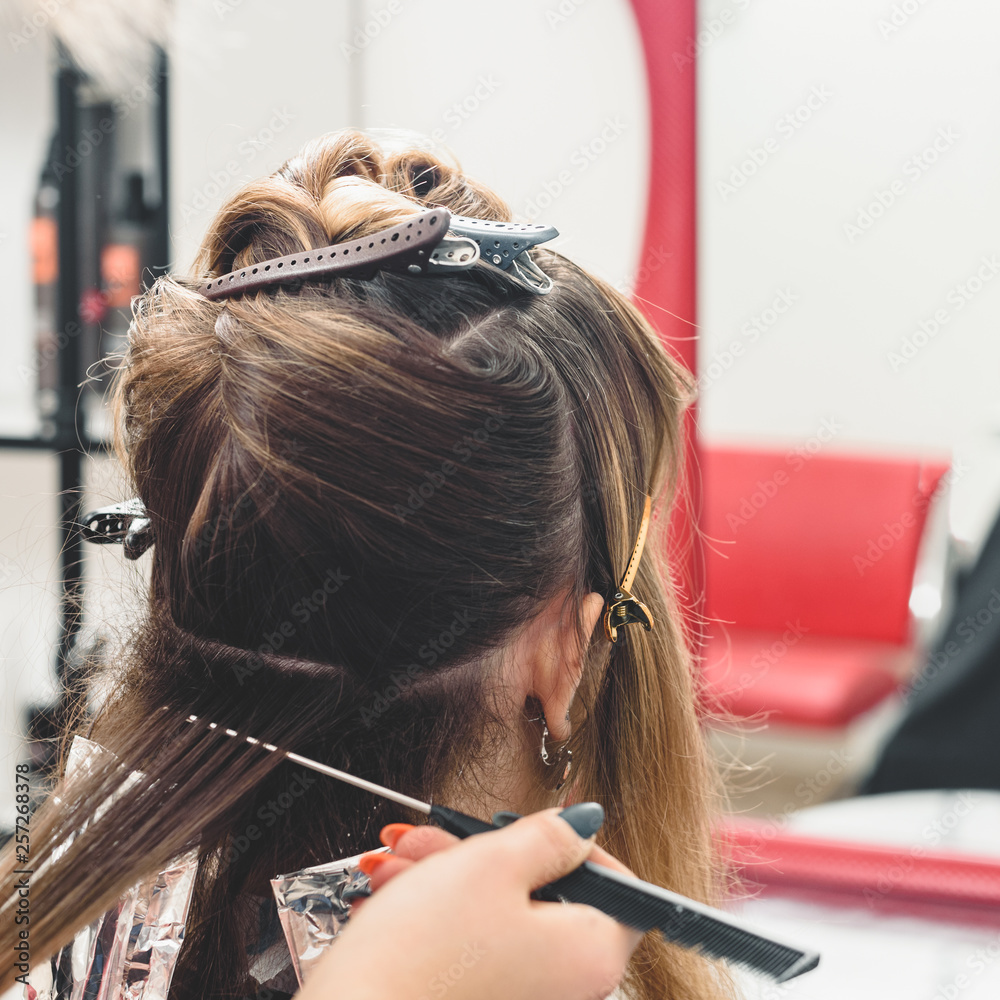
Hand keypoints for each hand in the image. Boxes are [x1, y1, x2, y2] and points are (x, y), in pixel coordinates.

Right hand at [296, 808, 641, 999]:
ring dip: (453, 879)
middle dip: (489, 855)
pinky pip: (477, 949)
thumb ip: (549, 836)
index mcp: (591, 954)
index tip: (537, 829)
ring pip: (502, 917)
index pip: (619, 888)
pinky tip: (398, 896)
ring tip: (403, 866)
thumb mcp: (490, 864)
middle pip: (548, 898)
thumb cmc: (420, 956)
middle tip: (444, 839)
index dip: (577, 847)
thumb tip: (585, 823)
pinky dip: (442, 919)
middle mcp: (569, 990)